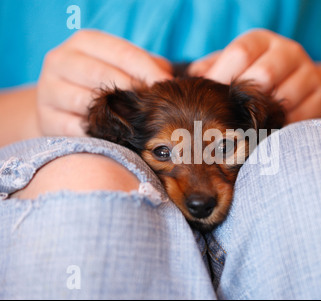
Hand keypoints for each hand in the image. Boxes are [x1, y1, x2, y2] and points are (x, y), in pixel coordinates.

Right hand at [37, 29, 172, 135]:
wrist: (63, 104)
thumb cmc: (106, 83)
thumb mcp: (123, 66)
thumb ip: (148, 67)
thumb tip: (173, 81)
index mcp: (84, 42)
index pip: (122, 53)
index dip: (148, 71)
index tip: (168, 87)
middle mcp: (61, 61)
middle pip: (102, 76)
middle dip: (132, 93)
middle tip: (155, 108)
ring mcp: (49, 90)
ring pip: (87, 102)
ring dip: (115, 115)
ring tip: (138, 124)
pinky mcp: (46, 119)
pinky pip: (77, 129)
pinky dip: (99, 134)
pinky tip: (118, 138)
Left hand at [189, 29, 320, 122]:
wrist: (296, 89)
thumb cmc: (250, 82)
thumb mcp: (230, 69)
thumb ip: (209, 71)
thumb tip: (178, 80)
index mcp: (261, 41)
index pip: (240, 54)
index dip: (222, 78)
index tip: (211, 98)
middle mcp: (288, 52)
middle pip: (263, 75)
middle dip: (243, 101)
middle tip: (229, 120)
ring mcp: (309, 75)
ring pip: (283, 98)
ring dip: (262, 118)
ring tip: (248, 129)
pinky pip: (300, 118)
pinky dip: (282, 130)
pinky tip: (269, 134)